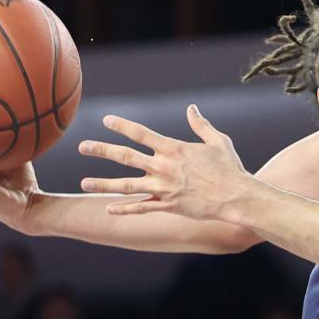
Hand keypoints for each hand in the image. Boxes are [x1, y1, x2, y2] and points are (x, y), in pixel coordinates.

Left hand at [78, 106, 249, 220]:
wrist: (235, 196)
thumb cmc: (229, 167)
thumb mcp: (217, 141)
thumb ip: (201, 125)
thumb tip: (192, 108)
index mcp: (174, 148)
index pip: (141, 134)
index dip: (123, 126)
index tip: (107, 120)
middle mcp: (164, 167)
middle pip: (126, 157)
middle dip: (102, 150)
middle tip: (83, 146)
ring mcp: (163, 188)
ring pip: (126, 186)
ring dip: (103, 184)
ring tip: (84, 183)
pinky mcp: (167, 206)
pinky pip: (141, 208)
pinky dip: (124, 209)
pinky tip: (108, 209)